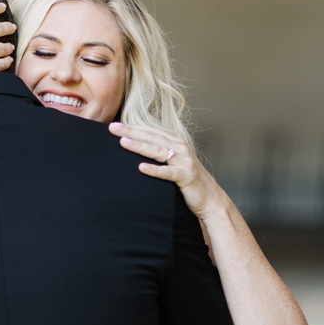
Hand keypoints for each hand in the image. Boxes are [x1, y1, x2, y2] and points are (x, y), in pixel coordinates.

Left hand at [110, 123, 227, 218]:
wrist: (211, 199)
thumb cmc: (188, 181)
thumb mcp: (173, 163)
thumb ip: (159, 154)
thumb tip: (136, 149)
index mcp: (175, 143)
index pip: (150, 132)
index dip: (133, 127)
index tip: (114, 125)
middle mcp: (180, 148)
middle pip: (151, 138)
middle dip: (131, 131)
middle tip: (112, 128)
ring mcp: (184, 161)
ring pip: (158, 151)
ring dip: (140, 146)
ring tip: (123, 142)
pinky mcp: (187, 176)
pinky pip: (168, 172)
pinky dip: (155, 170)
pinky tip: (141, 168)